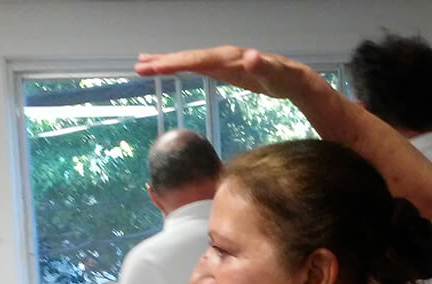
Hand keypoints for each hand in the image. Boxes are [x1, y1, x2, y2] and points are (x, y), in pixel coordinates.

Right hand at [135, 46, 316, 101]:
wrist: (293, 79)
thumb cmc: (284, 78)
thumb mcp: (275, 74)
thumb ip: (263, 66)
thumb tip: (251, 56)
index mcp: (229, 57)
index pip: (196, 60)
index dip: (174, 63)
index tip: (154, 67)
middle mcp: (222, 56)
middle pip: (188, 58)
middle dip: (163, 62)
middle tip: (138, 67)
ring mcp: (221, 61)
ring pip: (189, 60)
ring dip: (166, 61)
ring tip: (143, 63)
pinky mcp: (223, 69)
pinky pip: (196, 66)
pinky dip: (180, 66)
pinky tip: (168, 68)